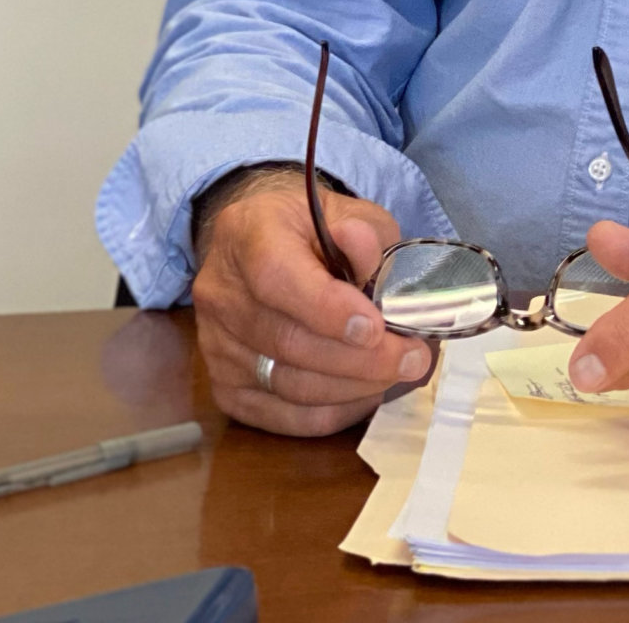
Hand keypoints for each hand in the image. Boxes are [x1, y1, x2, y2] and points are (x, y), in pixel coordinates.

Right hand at [190, 170, 431, 434]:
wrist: (255, 244)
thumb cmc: (306, 227)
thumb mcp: (342, 211)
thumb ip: (363, 234)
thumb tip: (372, 265)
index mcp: (246, 234)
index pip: (276, 278)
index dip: (327, 309)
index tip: (377, 328)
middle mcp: (221, 293)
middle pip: (287, 341)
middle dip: (360, 359)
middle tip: (413, 359)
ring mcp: (215, 345)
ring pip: (287, 385)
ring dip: (351, 387)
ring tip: (397, 374)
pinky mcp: (223, 386)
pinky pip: (279, 416)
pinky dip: (328, 413)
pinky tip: (364, 395)